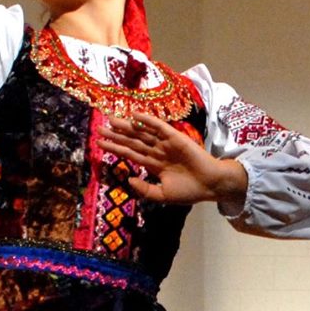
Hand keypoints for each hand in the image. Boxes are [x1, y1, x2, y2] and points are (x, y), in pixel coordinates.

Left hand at [101, 113, 247, 207]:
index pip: (130, 153)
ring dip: (127, 126)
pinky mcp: (175, 137)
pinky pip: (159, 127)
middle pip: (132, 141)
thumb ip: (145, 189)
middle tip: (99, 128)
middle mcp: (157, 152)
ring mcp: (165, 143)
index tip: (100, 143)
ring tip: (110, 120)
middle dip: (116, 135)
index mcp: (153, 165)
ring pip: (142, 133)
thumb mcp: (163, 195)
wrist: (210, 185)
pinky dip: (147, 121)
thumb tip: (128, 179)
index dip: (115, 148)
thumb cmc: (189, 191)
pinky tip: (135, 115)